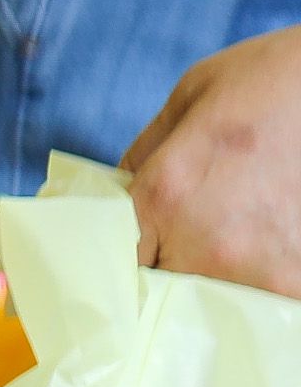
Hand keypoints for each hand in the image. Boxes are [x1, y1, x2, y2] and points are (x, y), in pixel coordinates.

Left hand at [127, 25, 300, 290]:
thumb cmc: (272, 84)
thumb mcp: (189, 100)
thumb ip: (145, 154)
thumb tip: (114, 192)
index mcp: (166, 195)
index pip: (115, 256)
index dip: (119, 252)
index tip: (128, 247)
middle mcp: (210, 247)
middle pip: (162, 287)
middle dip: (164, 266)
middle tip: (182, 238)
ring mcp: (264, 276)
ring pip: (212, 299)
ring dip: (213, 278)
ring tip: (233, 235)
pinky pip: (262, 301)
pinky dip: (260, 281)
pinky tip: (267, 245)